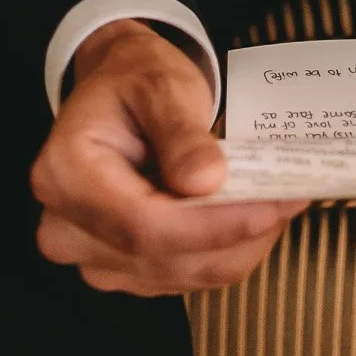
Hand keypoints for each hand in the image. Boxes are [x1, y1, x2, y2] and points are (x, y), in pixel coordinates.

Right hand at [30, 19, 305, 294]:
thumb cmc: (135, 80)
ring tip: (279, 201)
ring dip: (238, 245)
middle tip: (290, 196)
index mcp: (64, 173)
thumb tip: (207, 182)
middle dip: (234, 234)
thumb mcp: (160, 85)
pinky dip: (226, 251)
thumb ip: (181, 132)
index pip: (142, 224)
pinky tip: (252, 216)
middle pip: (161, 258)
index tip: (266, 207)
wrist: (119, 91)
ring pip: (180, 275)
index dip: (209, 225)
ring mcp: (91, 256)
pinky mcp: (121, 269)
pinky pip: (184, 276)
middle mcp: (66, 227)